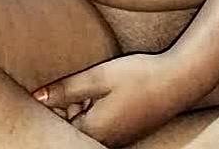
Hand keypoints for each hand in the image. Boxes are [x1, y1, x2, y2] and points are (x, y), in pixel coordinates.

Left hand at [33, 53, 209, 146]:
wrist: (181, 81)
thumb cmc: (139, 76)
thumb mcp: (98, 77)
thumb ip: (65, 89)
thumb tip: (37, 97)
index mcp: (93, 131)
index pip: (58, 126)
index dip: (53, 106)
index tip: (52, 89)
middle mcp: (105, 141)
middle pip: (73, 128)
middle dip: (68, 108)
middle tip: (75, 86)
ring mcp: (120, 140)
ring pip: (89, 127)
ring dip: (85, 109)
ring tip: (98, 87)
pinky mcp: (130, 133)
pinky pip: (105, 128)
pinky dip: (100, 112)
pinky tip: (112, 93)